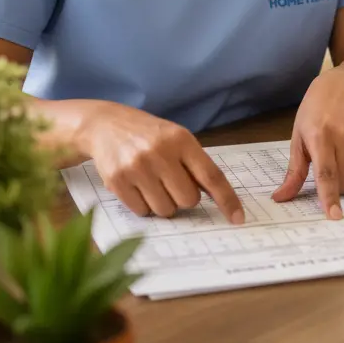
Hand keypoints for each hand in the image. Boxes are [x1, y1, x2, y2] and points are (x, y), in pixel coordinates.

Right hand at [81, 102, 243, 223]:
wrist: (105, 125)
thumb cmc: (149, 135)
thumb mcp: (176, 138)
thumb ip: (195, 164)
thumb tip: (218, 197)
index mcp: (182, 140)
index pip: (211, 176)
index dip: (227, 199)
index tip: (238, 218)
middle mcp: (160, 153)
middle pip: (188, 200)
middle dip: (184, 198)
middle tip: (172, 183)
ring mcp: (137, 167)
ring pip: (166, 209)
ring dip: (164, 203)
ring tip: (153, 182)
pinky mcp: (117, 181)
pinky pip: (142, 212)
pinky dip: (144, 205)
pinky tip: (137, 185)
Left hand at [272, 71, 343, 218]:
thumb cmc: (316, 110)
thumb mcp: (298, 136)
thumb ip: (294, 170)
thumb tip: (280, 198)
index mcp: (320, 134)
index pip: (326, 173)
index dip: (330, 196)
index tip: (333, 215)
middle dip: (337, 188)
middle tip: (330, 173)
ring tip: (342, 162)